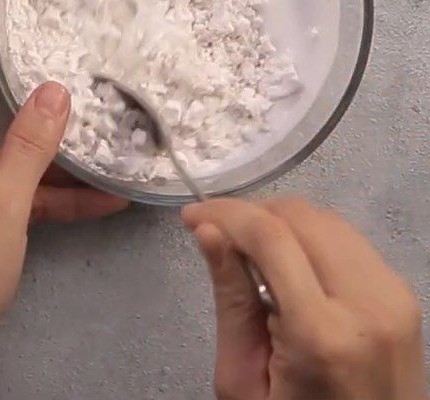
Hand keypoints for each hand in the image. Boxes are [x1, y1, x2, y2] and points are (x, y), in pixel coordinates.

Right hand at [183, 197, 426, 399]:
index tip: (191, 215)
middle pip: (299, 217)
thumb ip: (231, 301)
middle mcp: (368, 303)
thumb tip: (208, 231)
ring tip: (250, 248)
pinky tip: (288, 261)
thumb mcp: (243, 381)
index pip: (270, 237)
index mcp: (321, 333)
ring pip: (325, 218)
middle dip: (250, 213)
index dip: (225, 213)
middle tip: (216, 233)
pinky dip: (309, 236)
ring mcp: (393, 295)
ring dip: (279, 220)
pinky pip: (347, 239)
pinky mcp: (403, 294)